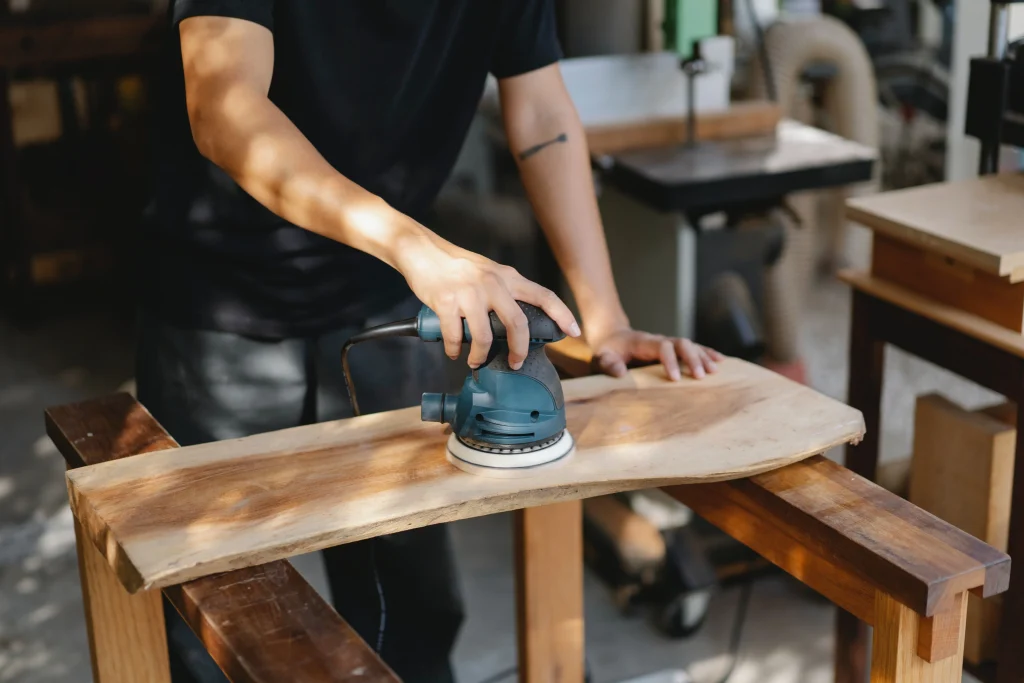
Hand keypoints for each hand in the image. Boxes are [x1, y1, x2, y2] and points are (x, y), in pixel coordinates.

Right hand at [395, 231, 580, 369]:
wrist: (422, 251)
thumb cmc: (455, 265)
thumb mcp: (488, 272)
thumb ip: (504, 291)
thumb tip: (515, 322)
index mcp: (507, 277)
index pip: (543, 295)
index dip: (562, 314)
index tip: (574, 331)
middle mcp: (493, 284)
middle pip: (517, 324)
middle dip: (519, 351)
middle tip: (516, 363)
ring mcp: (470, 293)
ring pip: (484, 337)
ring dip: (479, 356)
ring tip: (475, 361)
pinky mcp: (447, 302)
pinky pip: (455, 336)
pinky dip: (454, 349)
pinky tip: (454, 351)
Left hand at [588, 326, 722, 380]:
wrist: (612, 337)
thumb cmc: (608, 350)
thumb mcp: (602, 357)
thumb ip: (608, 364)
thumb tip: (620, 373)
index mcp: (644, 342)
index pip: (662, 347)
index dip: (670, 360)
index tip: (675, 379)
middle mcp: (659, 340)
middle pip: (681, 343)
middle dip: (692, 358)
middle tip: (701, 376)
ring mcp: (668, 343)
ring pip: (690, 345)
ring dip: (703, 357)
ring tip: (714, 372)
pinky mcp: (673, 349)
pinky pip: (693, 348)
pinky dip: (706, 353)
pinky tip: (720, 361)